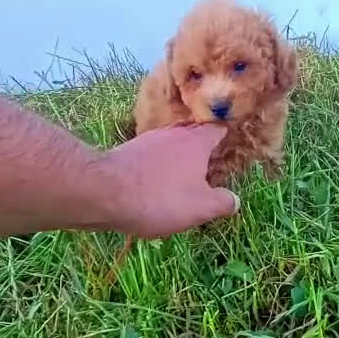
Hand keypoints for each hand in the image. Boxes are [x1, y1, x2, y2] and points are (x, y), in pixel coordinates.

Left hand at [100, 123, 239, 237]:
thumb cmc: (160, 197)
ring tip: (181, 173)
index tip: (228, 142)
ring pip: (169, 143)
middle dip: (200, 145)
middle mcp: (172, 134)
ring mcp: (147, 140)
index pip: (216, 130)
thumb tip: (234, 200)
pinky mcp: (127, 151)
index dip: (224, 135)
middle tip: (208, 160)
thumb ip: (222, 202)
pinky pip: (150, 155)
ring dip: (176, 155)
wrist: (104, 191)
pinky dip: (156, 164)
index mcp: (196, 142)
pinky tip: (154, 180)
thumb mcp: (201, 207)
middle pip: (192, 133)